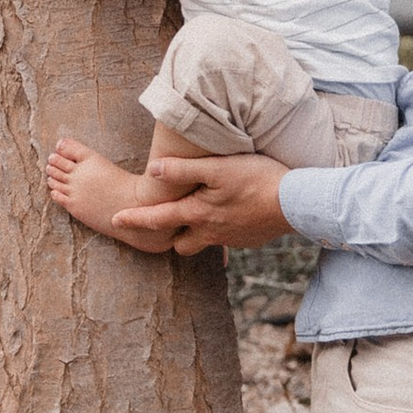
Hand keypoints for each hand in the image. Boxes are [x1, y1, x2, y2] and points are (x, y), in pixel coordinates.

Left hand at [104, 154, 293, 254]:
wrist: (296, 202)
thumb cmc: (256, 179)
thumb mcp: (218, 168)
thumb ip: (183, 169)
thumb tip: (151, 170)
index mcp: (198, 214)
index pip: (157, 219)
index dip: (134, 219)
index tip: (115, 220)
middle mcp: (210, 232)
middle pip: (180, 244)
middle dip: (170, 236)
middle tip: (164, 223)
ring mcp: (231, 238)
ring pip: (203, 243)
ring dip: (196, 234)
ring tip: (197, 219)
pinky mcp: (249, 239)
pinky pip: (227, 239)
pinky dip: (221, 230)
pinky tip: (230, 215)